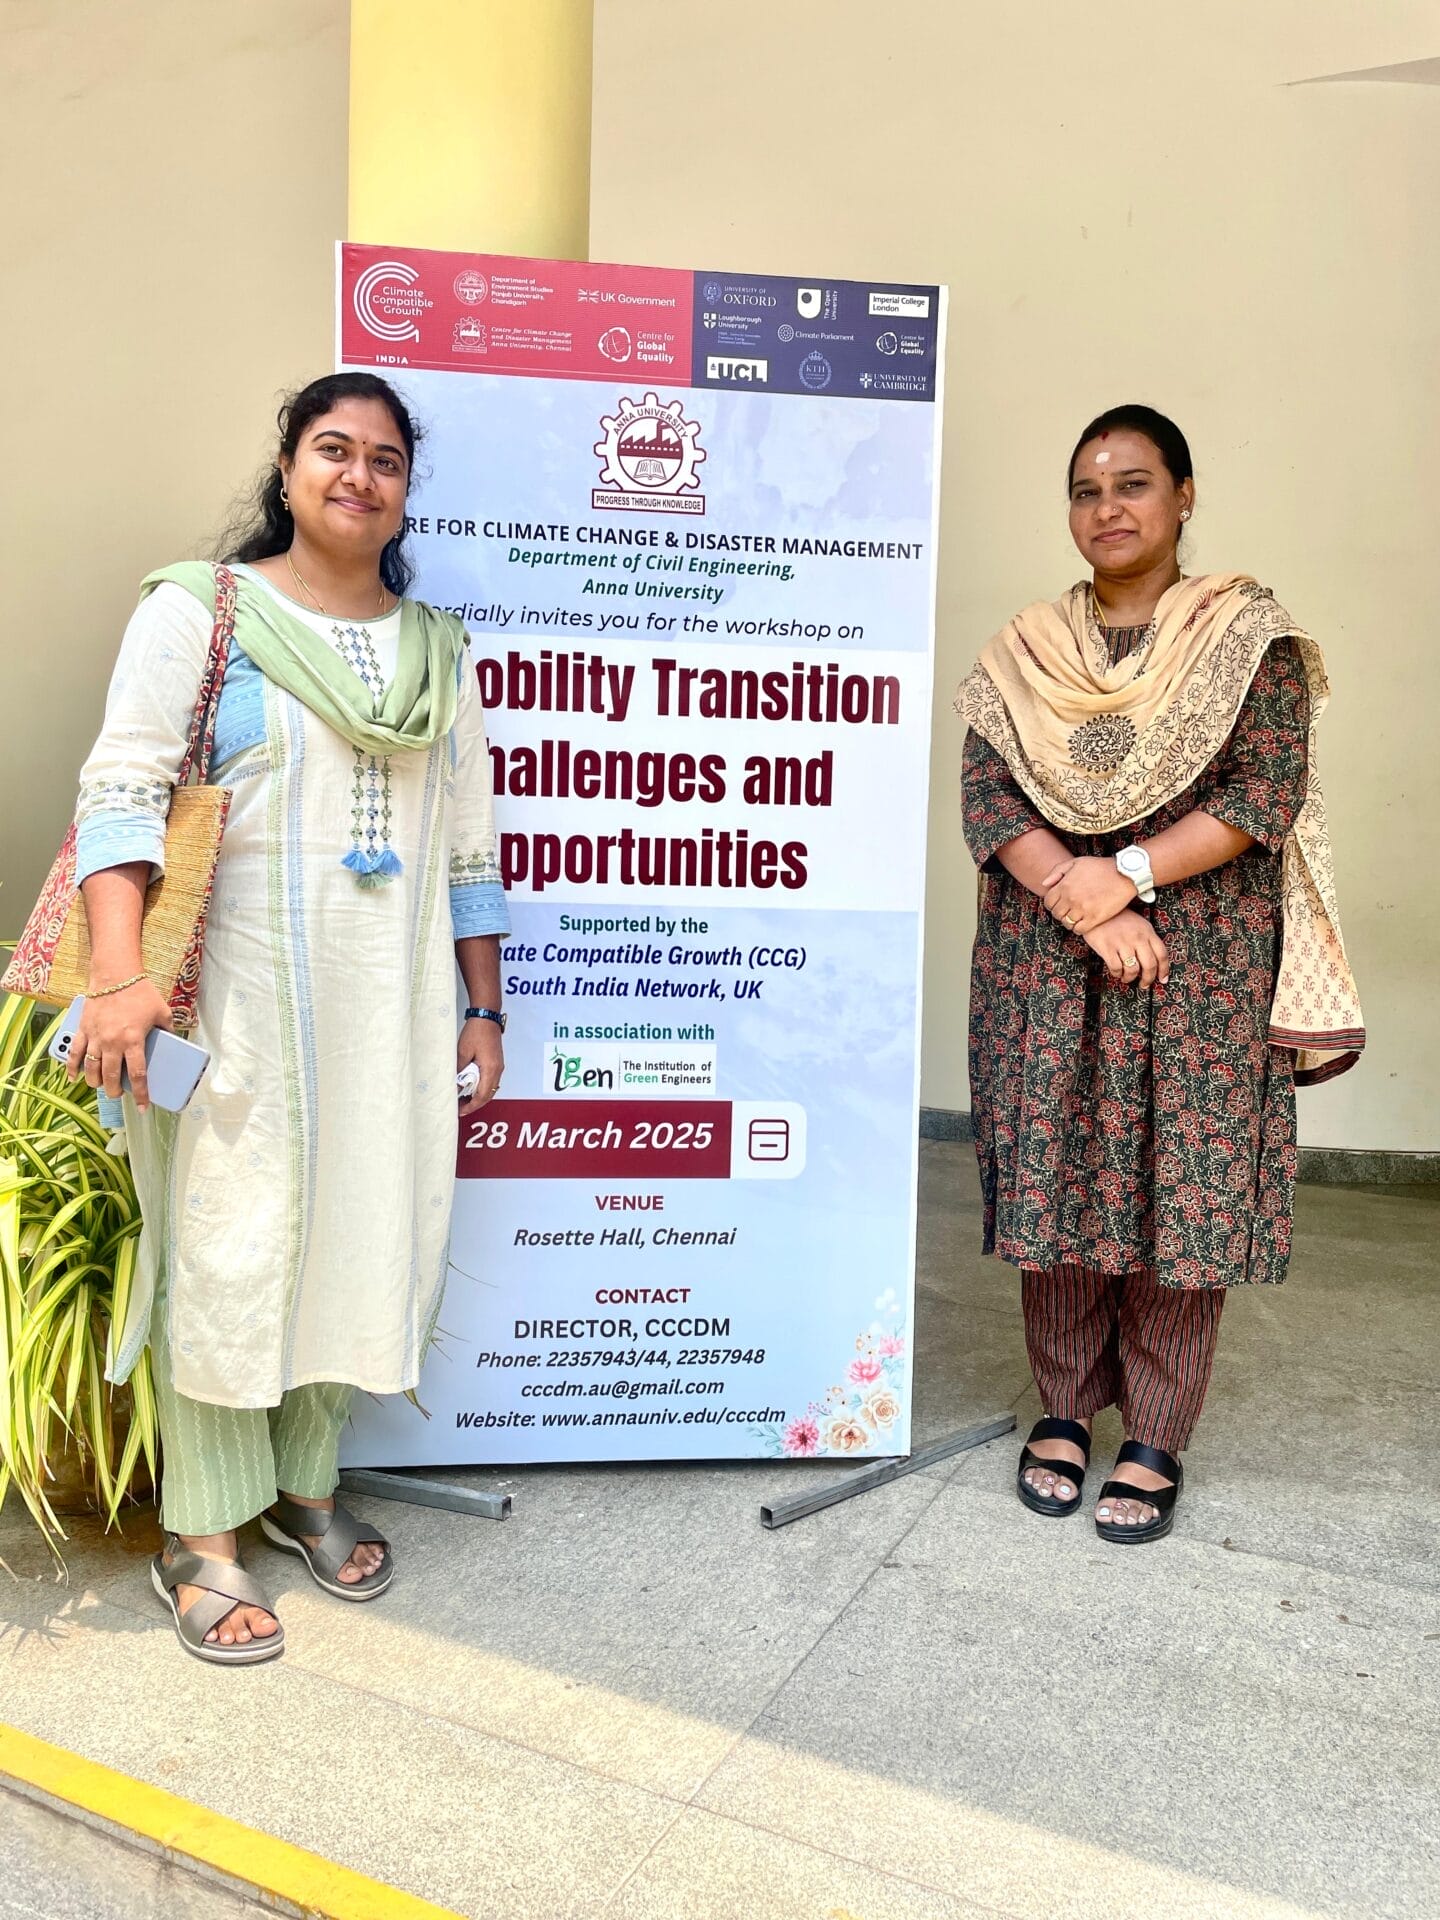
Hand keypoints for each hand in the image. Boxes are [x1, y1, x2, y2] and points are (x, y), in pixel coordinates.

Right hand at [69, 978, 173, 1111]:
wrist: (114, 974)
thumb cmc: (140, 992)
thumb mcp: (162, 1011)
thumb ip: (168, 1029)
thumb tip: (174, 1041)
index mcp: (133, 1040)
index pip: (137, 1075)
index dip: (141, 1094)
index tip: (143, 1107)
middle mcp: (112, 1042)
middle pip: (111, 1076)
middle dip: (114, 1090)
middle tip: (118, 1094)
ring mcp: (95, 1037)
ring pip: (91, 1068)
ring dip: (95, 1082)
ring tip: (100, 1086)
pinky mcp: (83, 1029)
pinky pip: (74, 1052)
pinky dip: (72, 1067)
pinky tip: (73, 1077)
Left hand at [458, 1018, 503, 1117]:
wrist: (486, 1017)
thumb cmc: (476, 1032)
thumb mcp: (462, 1052)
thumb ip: (459, 1071)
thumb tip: (453, 1085)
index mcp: (490, 1069)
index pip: (482, 1096)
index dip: (470, 1106)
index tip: (460, 1111)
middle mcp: (497, 1070)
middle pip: (488, 1095)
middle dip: (474, 1104)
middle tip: (459, 1107)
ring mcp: (498, 1067)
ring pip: (490, 1089)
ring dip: (477, 1096)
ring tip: (463, 1099)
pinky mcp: (496, 1063)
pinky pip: (490, 1081)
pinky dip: (481, 1088)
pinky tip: (470, 1087)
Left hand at [1042, 854, 1137, 934]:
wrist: (1124, 874)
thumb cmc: (1100, 867)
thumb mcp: (1076, 862)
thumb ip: (1057, 872)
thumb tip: (1044, 884)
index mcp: (1064, 885)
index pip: (1048, 902)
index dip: (1052, 904)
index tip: (1060, 903)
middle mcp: (1070, 899)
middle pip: (1056, 914)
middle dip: (1060, 912)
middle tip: (1069, 910)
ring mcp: (1082, 909)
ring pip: (1066, 923)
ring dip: (1069, 921)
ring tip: (1077, 916)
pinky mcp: (1094, 918)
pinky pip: (1079, 930)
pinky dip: (1078, 928)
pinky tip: (1084, 922)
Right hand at [1083, 910, 1169, 987]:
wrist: (1097, 908)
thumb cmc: (1118, 918)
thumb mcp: (1139, 924)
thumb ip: (1147, 940)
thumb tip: (1153, 961)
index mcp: (1147, 932)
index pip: (1162, 954)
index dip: (1164, 970)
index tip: (1162, 979)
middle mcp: (1137, 938)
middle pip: (1149, 965)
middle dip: (1148, 979)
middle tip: (1144, 984)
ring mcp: (1122, 942)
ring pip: (1133, 969)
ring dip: (1130, 978)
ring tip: (1126, 978)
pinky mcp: (1107, 947)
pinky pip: (1116, 968)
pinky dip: (1117, 974)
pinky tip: (1116, 972)